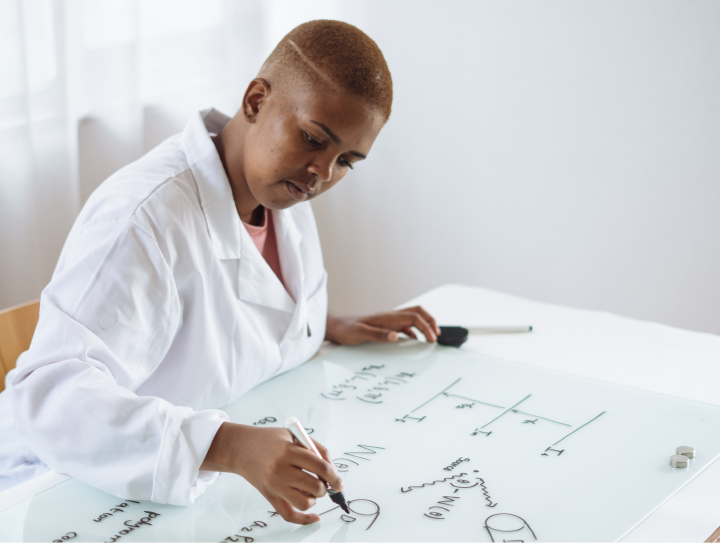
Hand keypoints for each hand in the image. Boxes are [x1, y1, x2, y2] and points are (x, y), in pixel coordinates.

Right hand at [200, 423, 341, 523]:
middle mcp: (280, 470)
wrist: (240, 448)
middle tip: (324, 482)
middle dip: (325, 487)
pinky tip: (314, 516)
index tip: (339, 481)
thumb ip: (316, 449)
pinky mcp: (269, 497)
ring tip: (311, 489)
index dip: (334, 475)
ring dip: (314, 499)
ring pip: (305, 503)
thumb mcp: (293, 435)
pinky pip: (289, 515)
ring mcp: (274, 486)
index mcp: (288, 451)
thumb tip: (333, 470)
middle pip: (315, 487)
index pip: (320, 466)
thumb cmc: (269, 440)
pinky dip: (304, 519)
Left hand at [325, 306, 440, 344]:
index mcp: (387, 317)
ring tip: (431, 337)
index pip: (413, 317)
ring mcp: (388, 320)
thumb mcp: (360, 333)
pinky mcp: (386, 325)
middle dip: (430, 321)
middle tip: (437, 335)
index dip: (426, 327)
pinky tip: (415, 340)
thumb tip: (396, 336)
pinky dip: (414, 331)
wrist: (336, 326)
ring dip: (424, 325)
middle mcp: (390, 316)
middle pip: (417, 312)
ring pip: (412, 317)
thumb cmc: (346, 330)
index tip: (432, 339)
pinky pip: (405, 325)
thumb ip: (378, 334)